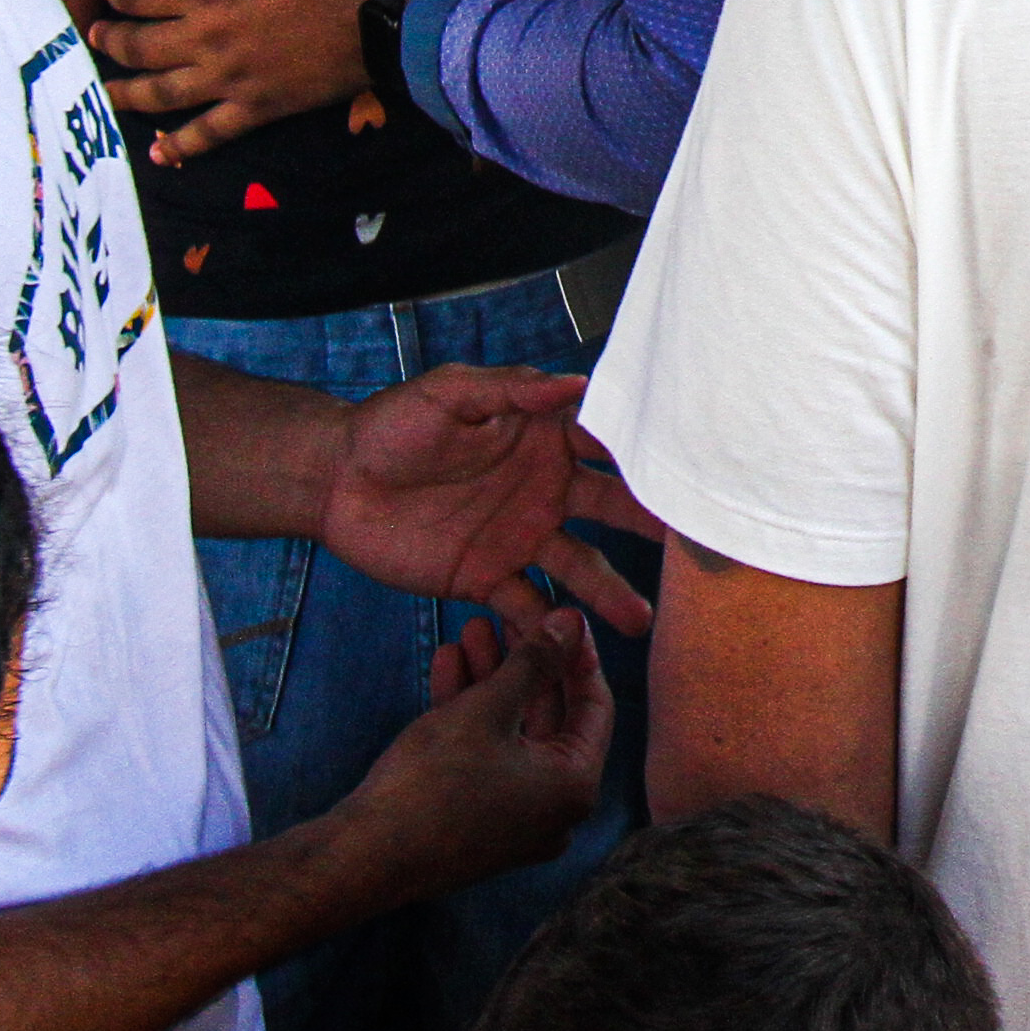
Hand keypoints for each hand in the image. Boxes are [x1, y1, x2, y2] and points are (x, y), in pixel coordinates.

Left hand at [87, 0, 401, 157]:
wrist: (381, 13)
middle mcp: (206, 41)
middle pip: (140, 47)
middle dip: (111, 39)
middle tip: (96, 35)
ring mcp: (229, 81)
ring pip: (162, 94)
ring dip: (127, 92)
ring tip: (107, 89)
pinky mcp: (256, 108)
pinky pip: (209, 134)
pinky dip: (179, 147)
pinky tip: (157, 154)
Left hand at [317, 365, 660, 626]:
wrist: (336, 482)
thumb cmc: (390, 426)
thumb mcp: (447, 393)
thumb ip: (509, 391)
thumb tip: (577, 385)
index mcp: (540, 438)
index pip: (605, 445)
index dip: (645, 457)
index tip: (686, 470)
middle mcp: (543, 488)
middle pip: (609, 509)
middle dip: (649, 528)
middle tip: (693, 548)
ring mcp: (518, 537)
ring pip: (578, 567)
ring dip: (608, 593)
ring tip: (640, 620)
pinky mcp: (485, 578)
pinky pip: (525, 605)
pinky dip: (548, 627)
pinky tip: (571, 645)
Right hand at [331, 604, 621, 896]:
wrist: (365, 855)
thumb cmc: (434, 781)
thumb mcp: (488, 708)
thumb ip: (535, 661)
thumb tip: (572, 621)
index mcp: (575, 787)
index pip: (594, 705)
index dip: (576, 653)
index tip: (560, 614)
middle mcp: (555, 811)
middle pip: (548, 718)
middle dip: (523, 663)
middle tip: (504, 616)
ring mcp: (516, 823)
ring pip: (513, 734)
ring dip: (492, 682)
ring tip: (469, 630)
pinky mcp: (478, 824)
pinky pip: (488, 758)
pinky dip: (471, 717)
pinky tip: (447, 666)